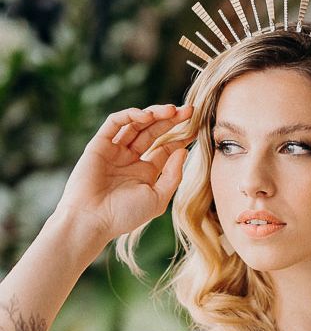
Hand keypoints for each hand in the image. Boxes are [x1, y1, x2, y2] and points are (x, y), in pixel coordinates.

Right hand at [55, 104, 193, 240]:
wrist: (92, 220)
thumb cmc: (125, 215)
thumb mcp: (158, 197)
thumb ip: (172, 175)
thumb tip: (183, 151)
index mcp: (146, 172)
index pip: (166, 148)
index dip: (181, 137)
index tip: (197, 128)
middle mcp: (131, 159)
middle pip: (154, 132)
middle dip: (172, 120)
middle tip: (189, 111)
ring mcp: (115, 150)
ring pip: (137, 124)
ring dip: (155, 114)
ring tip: (172, 110)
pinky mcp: (99, 144)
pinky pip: (115, 123)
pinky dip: (131, 115)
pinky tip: (147, 116)